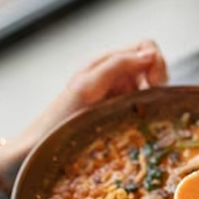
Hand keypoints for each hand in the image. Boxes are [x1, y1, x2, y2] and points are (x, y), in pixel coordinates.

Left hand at [0, 40, 167, 189]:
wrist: (39, 151)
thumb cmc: (59, 120)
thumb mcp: (87, 87)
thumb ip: (117, 65)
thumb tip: (150, 54)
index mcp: (107, 63)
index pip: (147, 48)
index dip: (156, 62)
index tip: (153, 85)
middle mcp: (116, 76)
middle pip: (154, 65)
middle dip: (159, 79)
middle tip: (149, 102)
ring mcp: (120, 96)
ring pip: (154, 87)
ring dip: (155, 97)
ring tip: (143, 116)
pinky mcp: (123, 115)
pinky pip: (146, 106)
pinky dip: (151, 111)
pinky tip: (140, 125)